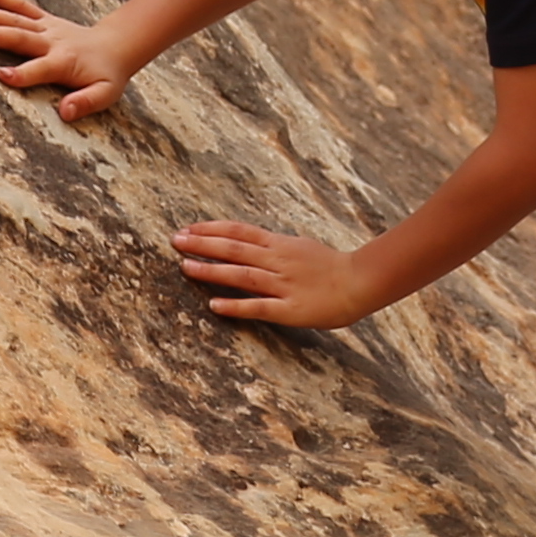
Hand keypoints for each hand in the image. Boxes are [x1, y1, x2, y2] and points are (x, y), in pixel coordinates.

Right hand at [0, 0, 139, 122]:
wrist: (115, 46)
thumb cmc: (106, 75)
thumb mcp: (105, 94)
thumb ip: (86, 103)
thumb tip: (66, 112)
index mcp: (64, 62)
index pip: (39, 69)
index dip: (22, 74)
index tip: (1, 74)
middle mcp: (52, 41)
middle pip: (21, 38)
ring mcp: (47, 27)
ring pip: (16, 18)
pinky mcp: (43, 18)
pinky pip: (20, 6)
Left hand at [172, 220, 376, 328]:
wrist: (360, 282)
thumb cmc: (331, 266)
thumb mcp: (300, 246)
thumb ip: (274, 245)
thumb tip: (249, 241)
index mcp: (280, 244)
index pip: (240, 231)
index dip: (212, 228)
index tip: (188, 228)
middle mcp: (278, 260)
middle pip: (235, 248)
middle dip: (203, 244)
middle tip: (175, 241)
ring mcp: (283, 284)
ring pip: (241, 274)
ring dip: (212, 270)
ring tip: (186, 267)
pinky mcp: (290, 309)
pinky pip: (258, 306)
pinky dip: (235, 306)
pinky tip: (214, 305)